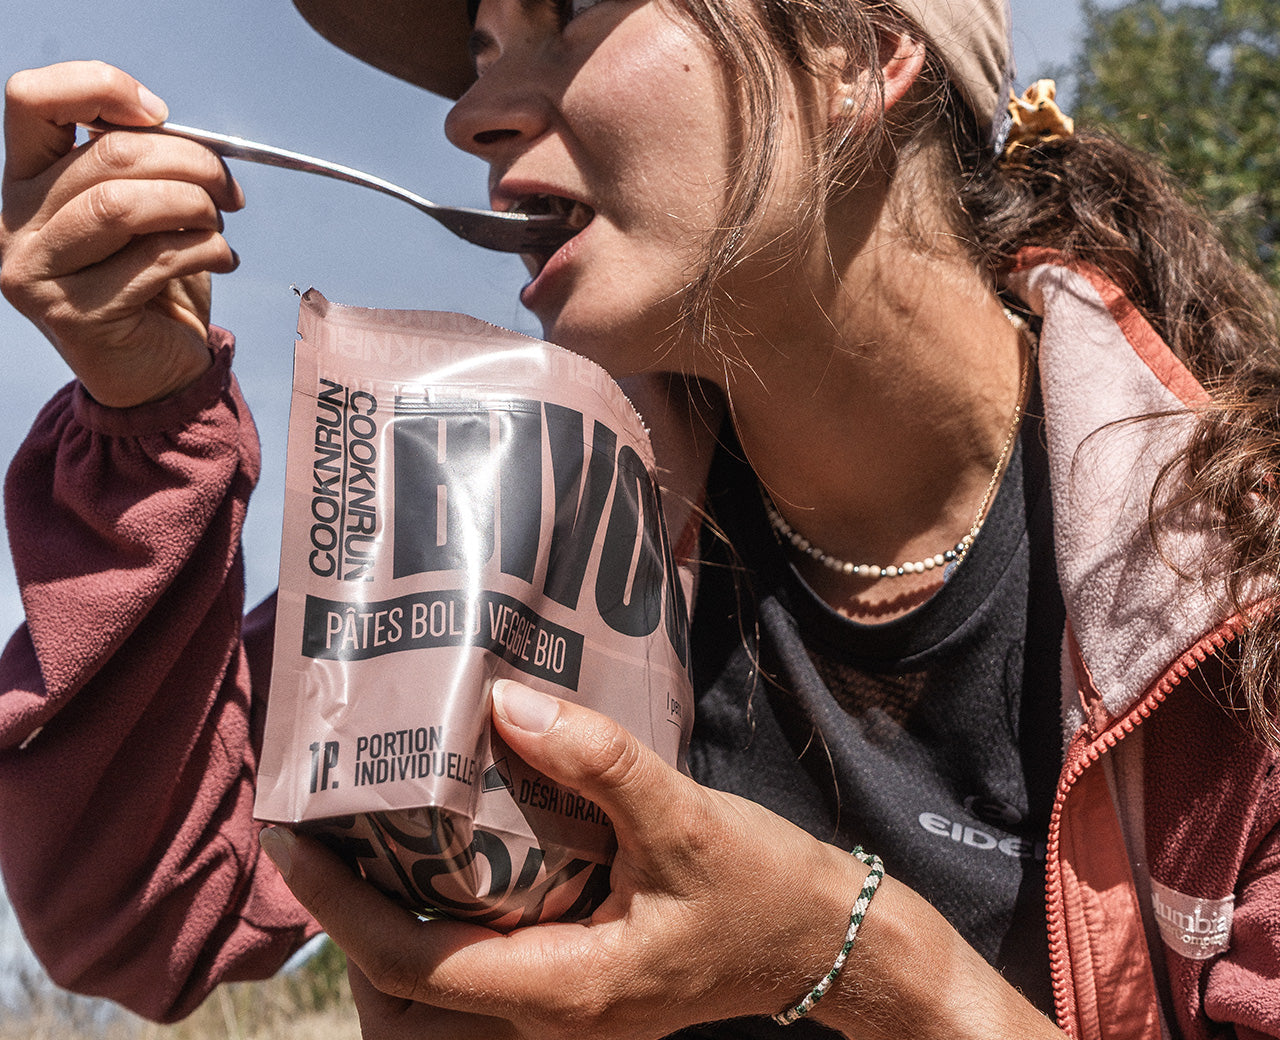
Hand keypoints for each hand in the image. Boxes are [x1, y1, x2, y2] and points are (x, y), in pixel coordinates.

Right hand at [1, 61, 242, 406]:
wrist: (156, 369)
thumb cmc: (153, 278)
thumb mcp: (144, 207)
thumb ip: (141, 162)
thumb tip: (169, 125)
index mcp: (26, 178)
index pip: (32, 99)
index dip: (101, 87)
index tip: (160, 113)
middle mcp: (15, 221)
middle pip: (105, 155)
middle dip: (191, 162)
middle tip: (229, 189)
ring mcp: (37, 272)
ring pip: (124, 204)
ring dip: (196, 206)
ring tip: (218, 224)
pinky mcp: (75, 315)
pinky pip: (154, 259)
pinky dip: (208, 249)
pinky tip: (223, 258)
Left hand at [260, 679, 863, 1038]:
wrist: (829, 942)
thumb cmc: (764, 890)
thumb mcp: (684, 819)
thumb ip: (599, 760)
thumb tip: (507, 704)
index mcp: (563, 991)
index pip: (413, 963)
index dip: (339, 904)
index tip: (292, 839)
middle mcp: (551, 1015)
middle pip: (410, 994)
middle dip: (352, 924)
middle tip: (328, 834)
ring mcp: (565, 1006)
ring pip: (444, 988)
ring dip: (395, 924)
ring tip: (374, 839)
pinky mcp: (582, 979)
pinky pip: (486, 963)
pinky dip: (449, 915)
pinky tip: (456, 847)